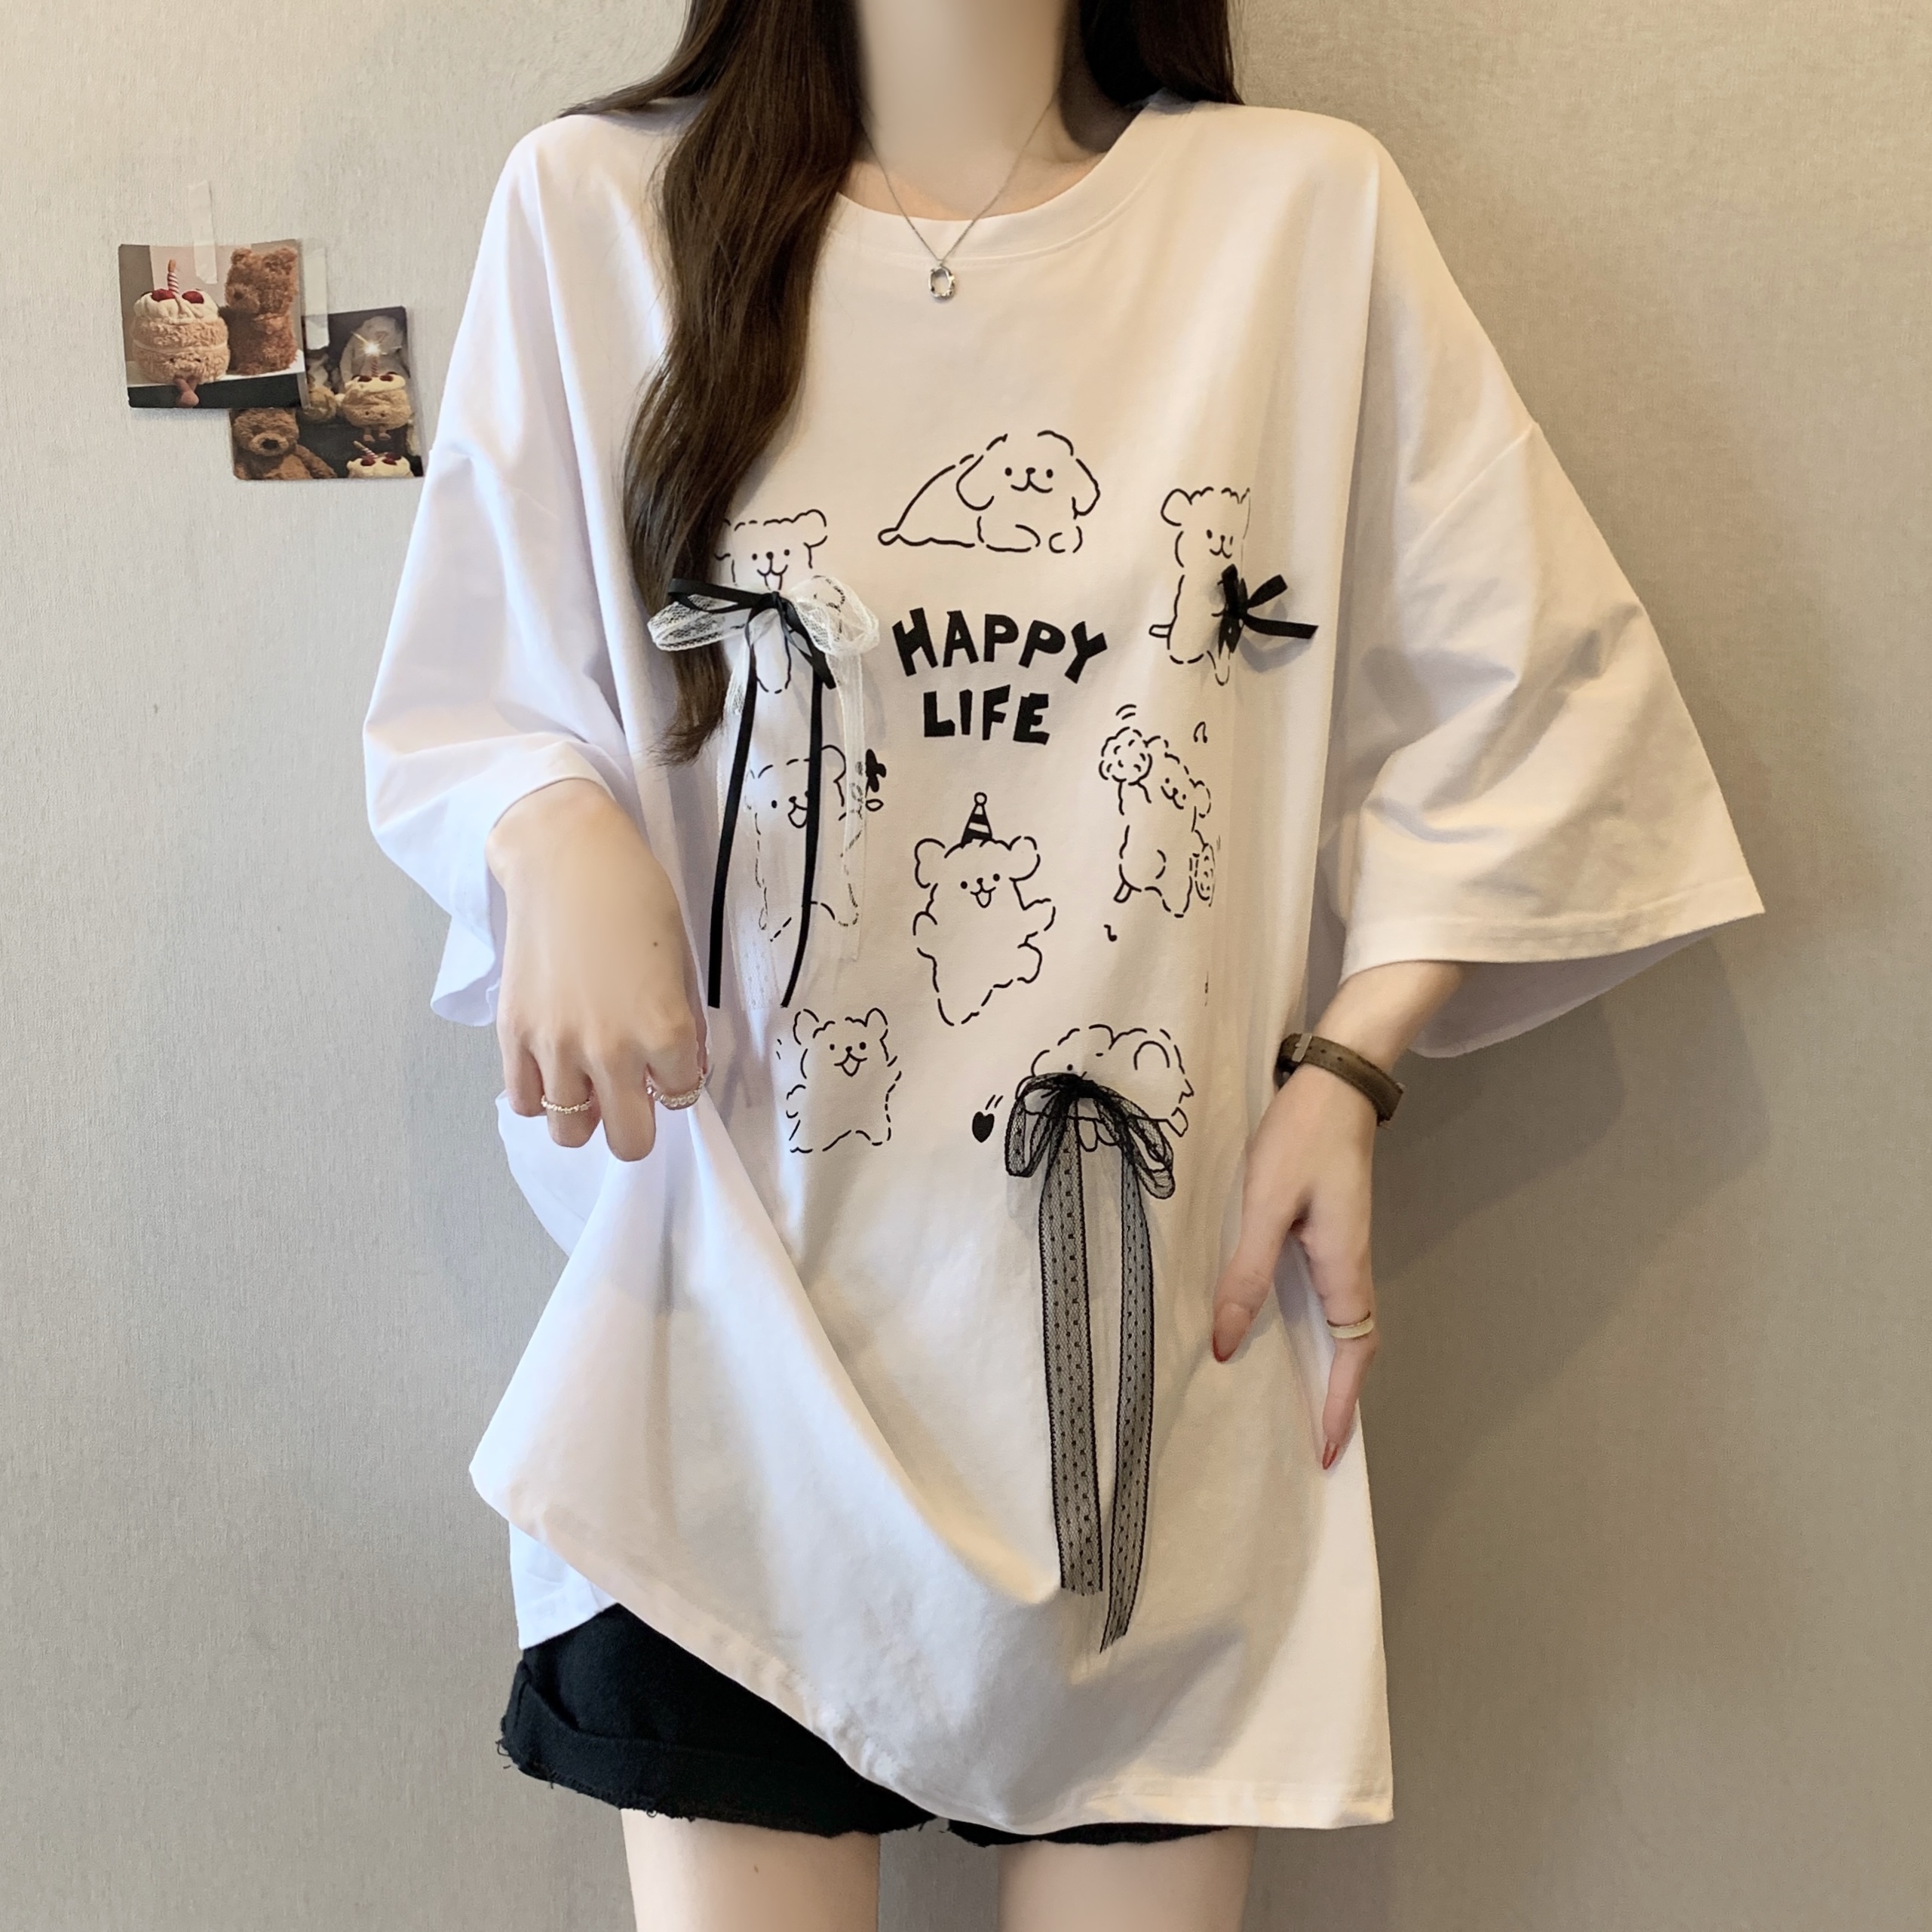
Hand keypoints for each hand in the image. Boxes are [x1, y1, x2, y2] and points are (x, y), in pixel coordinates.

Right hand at [486, 779, 704, 1162]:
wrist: (567, 859)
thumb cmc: (637, 898)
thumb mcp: (680, 964)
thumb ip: (681, 1027)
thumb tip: (676, 1072)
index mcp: (664, 1032)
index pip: (681, 1097)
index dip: (677, 1081)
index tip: (668, 1060)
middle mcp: (611, 1052)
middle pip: (629, 1140)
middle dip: (637, 1122)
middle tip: (632, 1091)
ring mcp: (556, 1048)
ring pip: (571, 1133)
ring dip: (586, 1114)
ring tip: (589, 1081)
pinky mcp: (514, 1034)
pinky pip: (526, 1102)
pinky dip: (543, 1096)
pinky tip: (553, 1068)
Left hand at [1210, 1065, 1379, 1469]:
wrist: (1334, 1082)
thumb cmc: (1301, 1140)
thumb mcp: (1266, 1206)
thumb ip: (1247, 1274)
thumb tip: (1228, 1347)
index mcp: (1344, 1267)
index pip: (1353, 1353)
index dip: (1341, 1404)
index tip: (1329, 1451)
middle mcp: (1351, 1265)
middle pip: (1351, 1346)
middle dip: (1336, 1397)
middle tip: (1311, 1443)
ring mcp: (1343, 1248)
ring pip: (1340, 1321)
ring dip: (1325, 1364)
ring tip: (1295, 1403)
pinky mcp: (1328, 1230)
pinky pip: (1325, 1295)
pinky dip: (1311, 1328)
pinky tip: (1277, 1329)